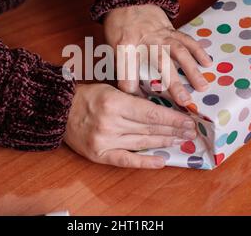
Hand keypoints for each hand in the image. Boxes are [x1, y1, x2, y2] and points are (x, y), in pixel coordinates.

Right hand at [64, 83, 196, 168]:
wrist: (59, 111)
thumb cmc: (86, 96)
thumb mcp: (111, 89)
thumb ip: (134, 99)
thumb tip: (161, 109)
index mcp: (114, 102)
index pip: (150, 112)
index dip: (172, 118)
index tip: (188, 120)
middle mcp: (110, 122)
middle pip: (149, 128)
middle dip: (173, 130)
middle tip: (191, 131)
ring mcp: (104, 140)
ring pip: (142, 142)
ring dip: (164, 142)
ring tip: (180, 140)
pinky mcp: (99, 154)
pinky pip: (126, 159)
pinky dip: (145, 161)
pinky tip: (161, 161)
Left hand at [104, 4, 212, 106]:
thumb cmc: (118, 28)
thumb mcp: (111, 48)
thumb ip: (122, 70)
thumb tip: (134, 94)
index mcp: (125, 44)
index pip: (126, 68)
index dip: (129, 84)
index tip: (134, 98)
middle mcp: (145, 39)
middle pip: (160, 61)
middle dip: (173, 82)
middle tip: (184, 101)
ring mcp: (161, 33)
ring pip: (178, 51)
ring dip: (192, 69)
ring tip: (202, 86)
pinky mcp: (171, 29)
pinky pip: (186, 39)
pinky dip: (198, 51)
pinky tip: (208, 63)